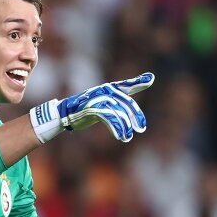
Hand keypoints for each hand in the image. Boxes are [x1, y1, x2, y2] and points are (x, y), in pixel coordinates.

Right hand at [30, 73, 153, 142]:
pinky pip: (109, 118)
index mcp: (109, 88)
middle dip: (136, 116)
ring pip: (119, 113)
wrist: (66, 113)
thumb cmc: (87, 108)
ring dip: (125, 127)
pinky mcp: (93, 109)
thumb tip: (127, 109)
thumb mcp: (104, 103)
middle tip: (141, 128)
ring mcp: (99, 99)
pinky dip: (116, 128)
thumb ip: (117, 102)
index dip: (138, 81)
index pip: (127, 85)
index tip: (150, 79)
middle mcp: (106, 91)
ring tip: (127, 137)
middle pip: (126, 103)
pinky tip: (120, 136)